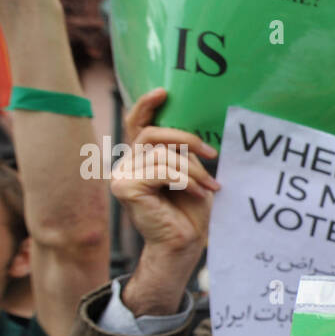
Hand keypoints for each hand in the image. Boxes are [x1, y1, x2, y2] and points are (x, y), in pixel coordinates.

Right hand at [111, 90, 218, 258]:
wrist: (185, 243)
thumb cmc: (190, 210)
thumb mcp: (189, 173)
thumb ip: (181, 151)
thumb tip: (192, 131)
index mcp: (140, 157)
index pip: (137, 124)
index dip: (146, 106)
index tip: (164, 92)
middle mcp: (126, 164)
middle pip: (152, 134)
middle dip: (186, 140)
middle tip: (213, 154)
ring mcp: (121, 176)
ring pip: (161, 155)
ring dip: (193, 170)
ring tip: (211, 185)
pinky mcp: (124, 188)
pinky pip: (160, 171)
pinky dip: (185, 181)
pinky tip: (198, 194)